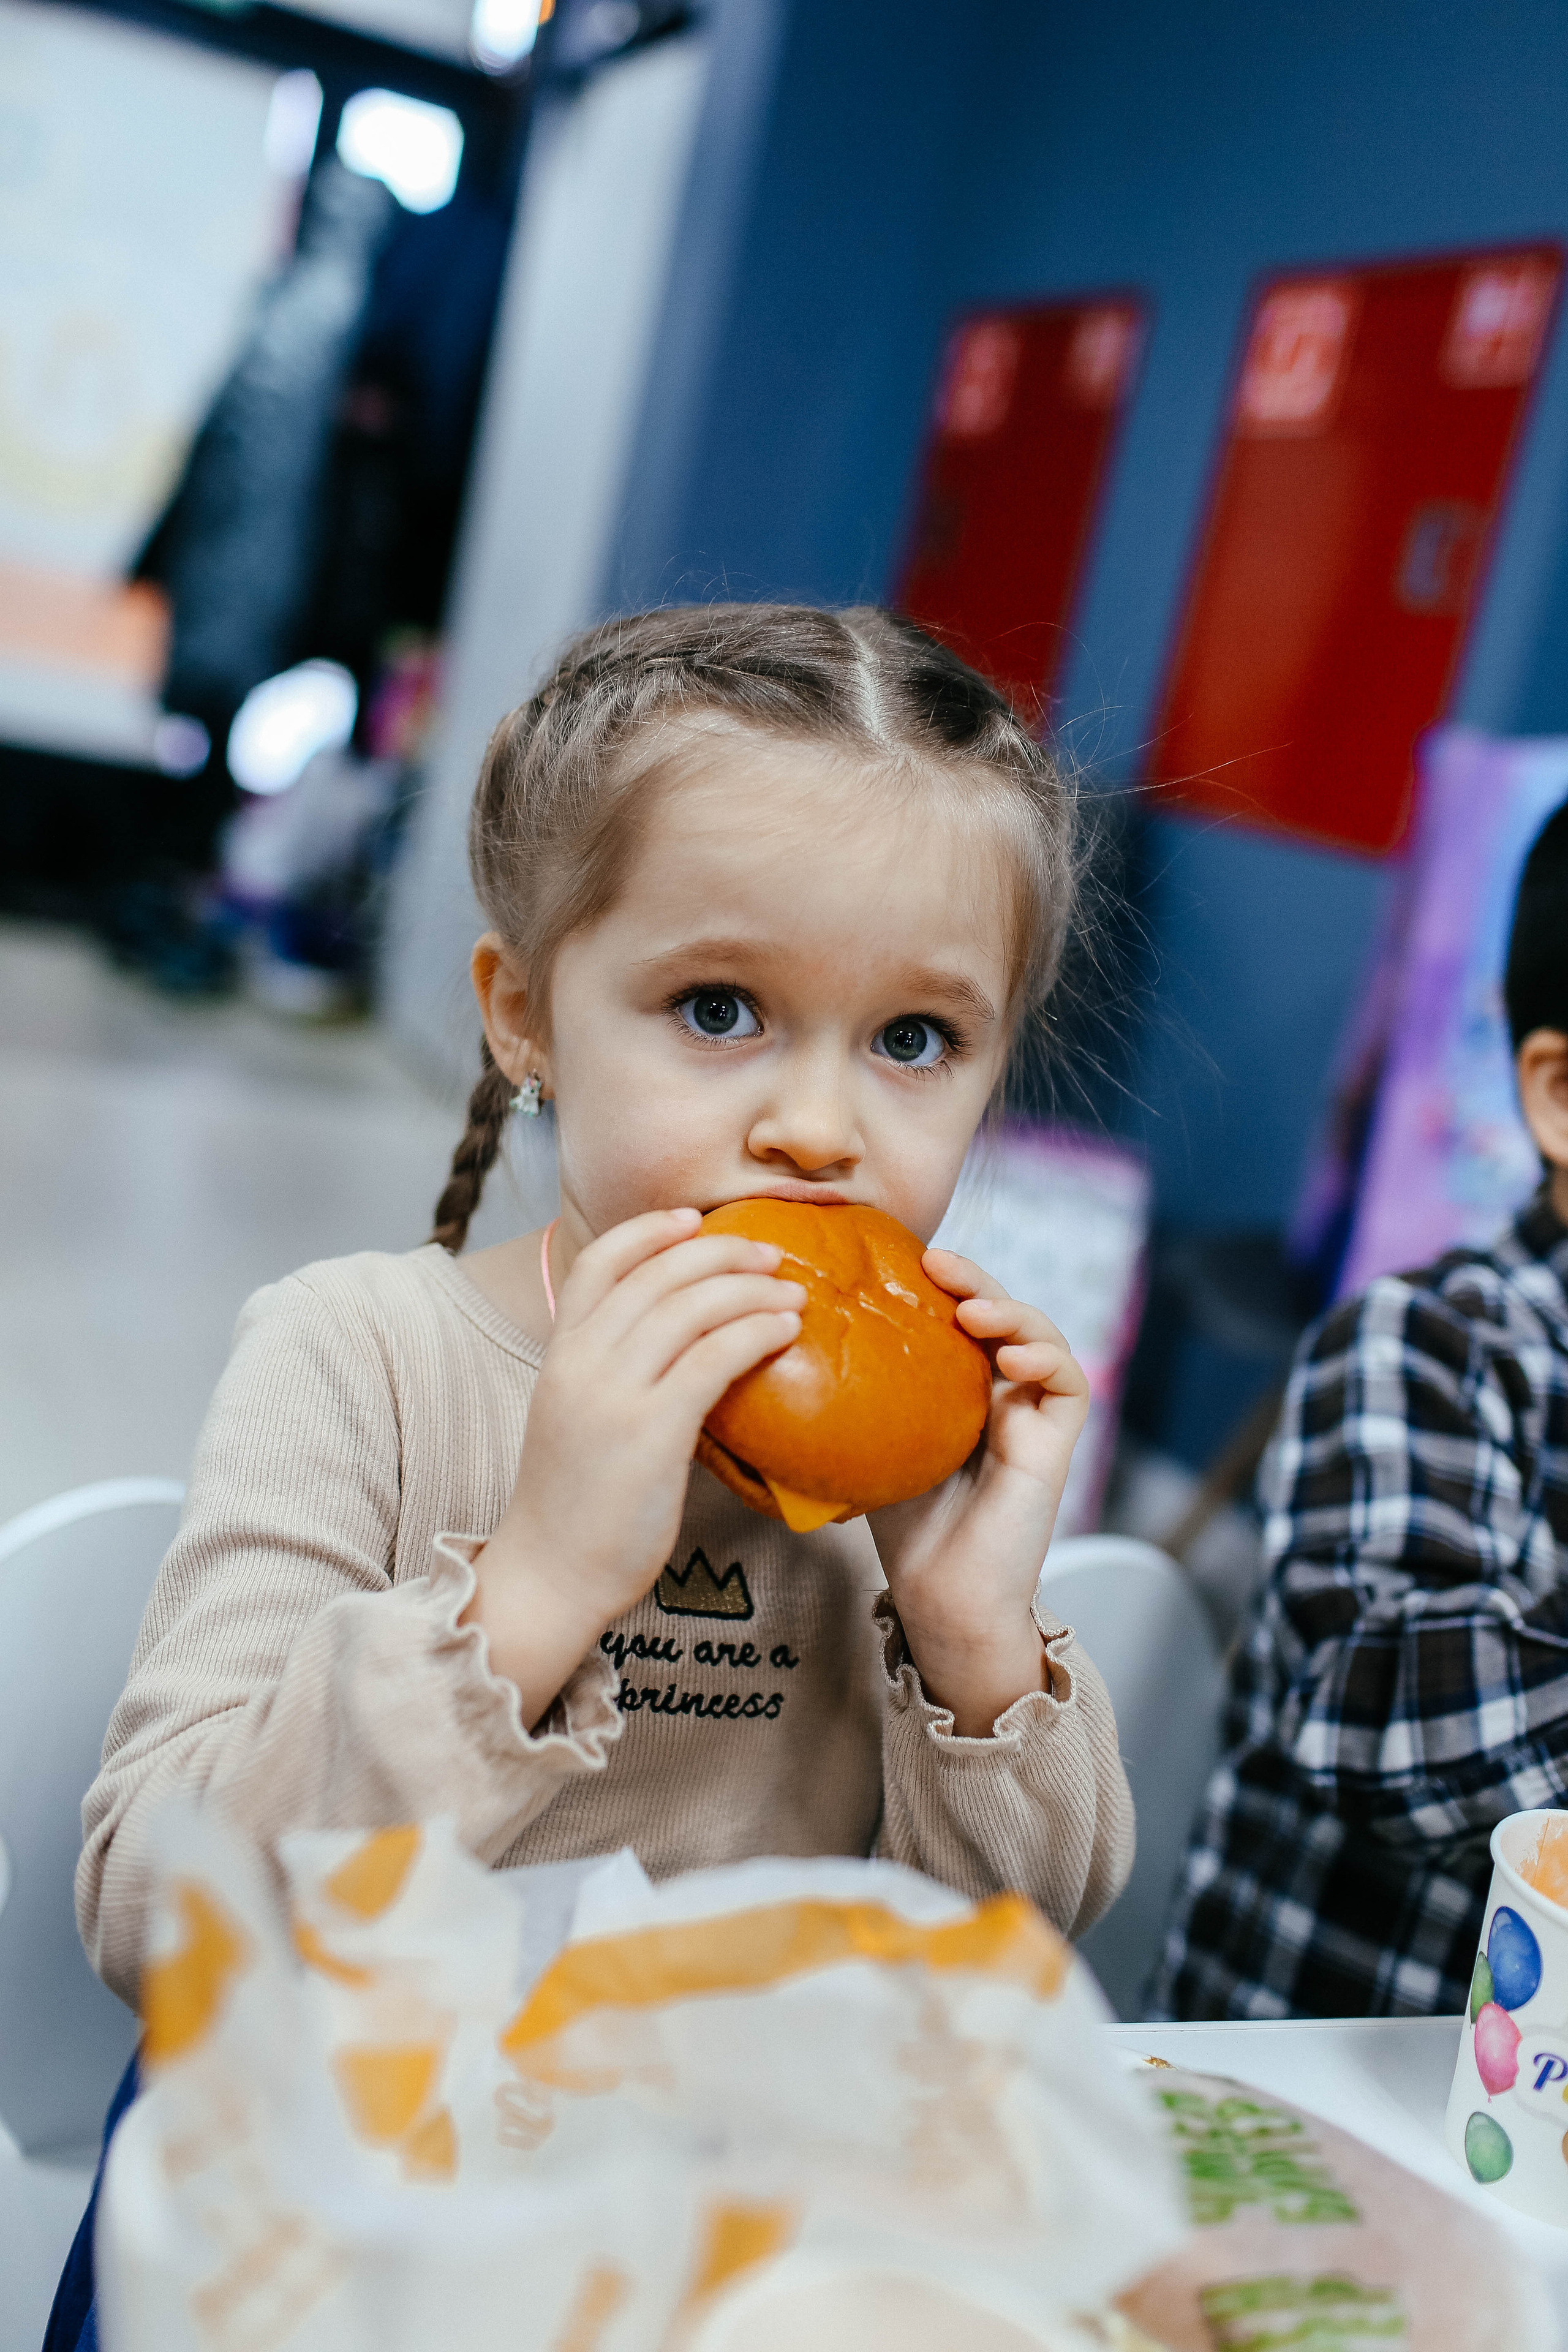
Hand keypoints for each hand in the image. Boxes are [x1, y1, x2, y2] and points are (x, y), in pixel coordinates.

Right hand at [464, 1209, 803, 1724]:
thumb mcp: (575, 1419)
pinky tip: (785, 1331)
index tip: (692, 1219)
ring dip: (750, 1288)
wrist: (549, 1576)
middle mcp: (581, 1362)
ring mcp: (614, 1394)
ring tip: (790, 1292)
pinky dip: (756, 1332)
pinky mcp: (652, 1431)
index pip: (598, 1263)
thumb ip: (611, 1374)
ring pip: (692, 1307)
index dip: (648, 1230)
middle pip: (658, 1274)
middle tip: (769, 1253)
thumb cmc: (572, 1506)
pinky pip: (715, 1358)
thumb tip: (678, 1346)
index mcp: (558, 1354)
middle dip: (720, 1252)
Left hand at [867, 1248, 1090, 1737]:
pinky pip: (1069, 1384)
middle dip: (973, 1279)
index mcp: (956, 1389)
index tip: (901, 1259)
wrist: (940, 1599)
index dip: (937, 1282)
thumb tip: (777, 1345)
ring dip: (1012, 1310)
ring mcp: (1029, 1417)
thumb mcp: (868, 1445)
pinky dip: (1047, 1357)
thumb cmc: (902, 1531)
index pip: (955, 1316)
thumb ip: (851, 1399)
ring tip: (973, 1309)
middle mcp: (997, 1394)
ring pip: (1040, 1336)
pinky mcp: (1054, 1445)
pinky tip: (1011, 1354)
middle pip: (999, 1312)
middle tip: (936, 1261)